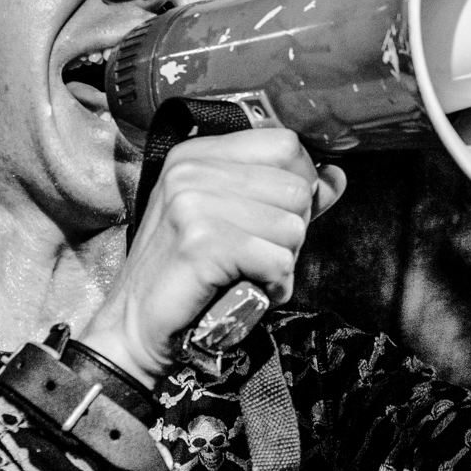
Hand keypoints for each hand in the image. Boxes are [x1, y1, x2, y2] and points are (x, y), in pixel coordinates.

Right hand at [77, 128, 347, 387]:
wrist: (134, 326)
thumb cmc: (187, 277)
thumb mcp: (233, 222)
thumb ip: (285, 197)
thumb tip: (336, 176)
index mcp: (197, 154)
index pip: (284, 144)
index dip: (299, 185)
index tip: (274, 218)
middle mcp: (192, 170)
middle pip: (295, 188)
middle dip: (290, 233)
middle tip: (253, 257)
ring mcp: (193, 203)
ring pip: (292, 227)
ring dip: (281, 263)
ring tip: (245, 274)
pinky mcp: (202, 243)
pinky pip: (277, 261)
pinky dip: (273, 286)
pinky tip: (246, 291)